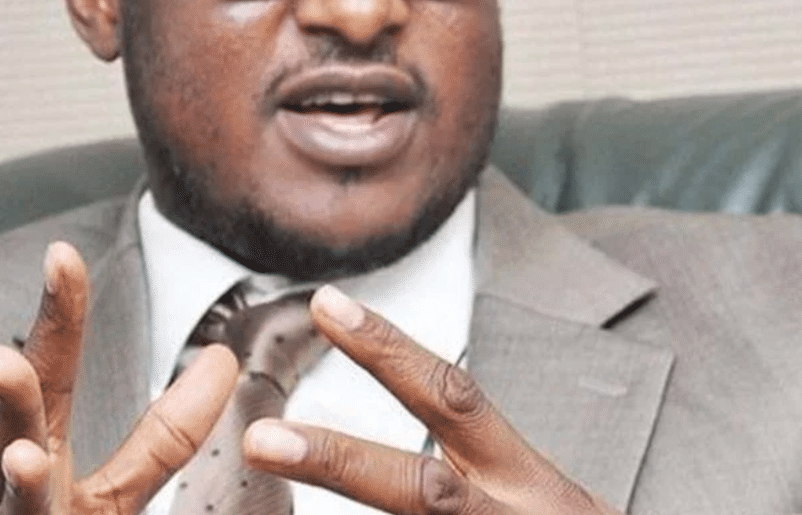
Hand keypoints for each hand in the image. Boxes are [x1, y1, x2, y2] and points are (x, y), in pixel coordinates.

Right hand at [0, 242, 238, 514]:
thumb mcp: (117, 490)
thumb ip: (167, 431)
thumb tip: (223, 357)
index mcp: (39, 455)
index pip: (54, 375)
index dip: (61, 316)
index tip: (61, 251)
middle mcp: (15, 489)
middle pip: (20, 413)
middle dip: (26, 359)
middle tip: (29, 302)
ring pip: (11, 486)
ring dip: (11, 438)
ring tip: (10, 395)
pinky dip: (24, 498)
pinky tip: (27, 471)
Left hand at [242, 286, 621, 514]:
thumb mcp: (541, 503)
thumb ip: (474, 474)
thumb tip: (394, 448)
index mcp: (522, 481)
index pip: (452, 399)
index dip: (390, 350)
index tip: (328, 306)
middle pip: (422, 490)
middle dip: (339, 460)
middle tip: (261, 438)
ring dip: (346, 500)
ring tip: (273, 461)